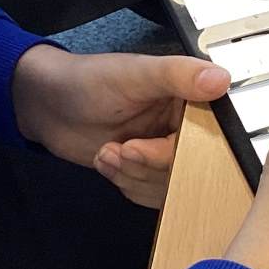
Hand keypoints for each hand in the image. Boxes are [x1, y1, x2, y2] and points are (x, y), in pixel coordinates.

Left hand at [12, 44, 229, 207]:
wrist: (46, 104)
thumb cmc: (88, 80)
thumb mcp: (136, 74)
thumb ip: (179, 76)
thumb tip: (222, 79)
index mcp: (189, 99)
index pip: (209, 136)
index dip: (184, 149)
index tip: (153, 146)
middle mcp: (182, 128)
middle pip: (190, 167)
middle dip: (150, 164)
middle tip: (122, 149)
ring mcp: (162, 152)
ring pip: (169, 185)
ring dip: (134, 175)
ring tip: (108, 152)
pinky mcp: (143, 171)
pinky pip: (150, 194)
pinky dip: (127, 184)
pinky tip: (106, 161)